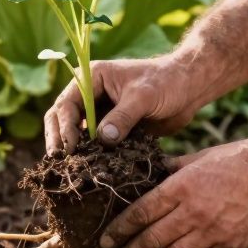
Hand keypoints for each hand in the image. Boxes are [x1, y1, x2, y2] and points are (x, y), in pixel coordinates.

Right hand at [44, 55, 205, 152]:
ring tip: (71, 168)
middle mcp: (91, 94)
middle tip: (58, 161)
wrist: (189, 89)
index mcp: (92, 78)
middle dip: (59, 138)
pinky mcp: (112, 127)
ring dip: (73, 149)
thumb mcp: (143, 97)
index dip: (65, 127)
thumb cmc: (166, 82)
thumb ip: (123, 117)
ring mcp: (100, 111)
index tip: (70, 148)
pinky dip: (91, 154)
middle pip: (62, 117)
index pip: (66, 104)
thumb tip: (103, 139)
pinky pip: (95, 142)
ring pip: (76, 132)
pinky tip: (89, 169)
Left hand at [100, 137, 247, 247]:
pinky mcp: (231, 247)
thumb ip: (174, 169)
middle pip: (150, 241)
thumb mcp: (203, 156)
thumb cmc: (244, 158)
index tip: (105, 241)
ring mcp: (214, 233)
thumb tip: (148, 175)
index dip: (119, 231)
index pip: (140, 213)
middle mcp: (194, 212)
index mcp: (182, 186)